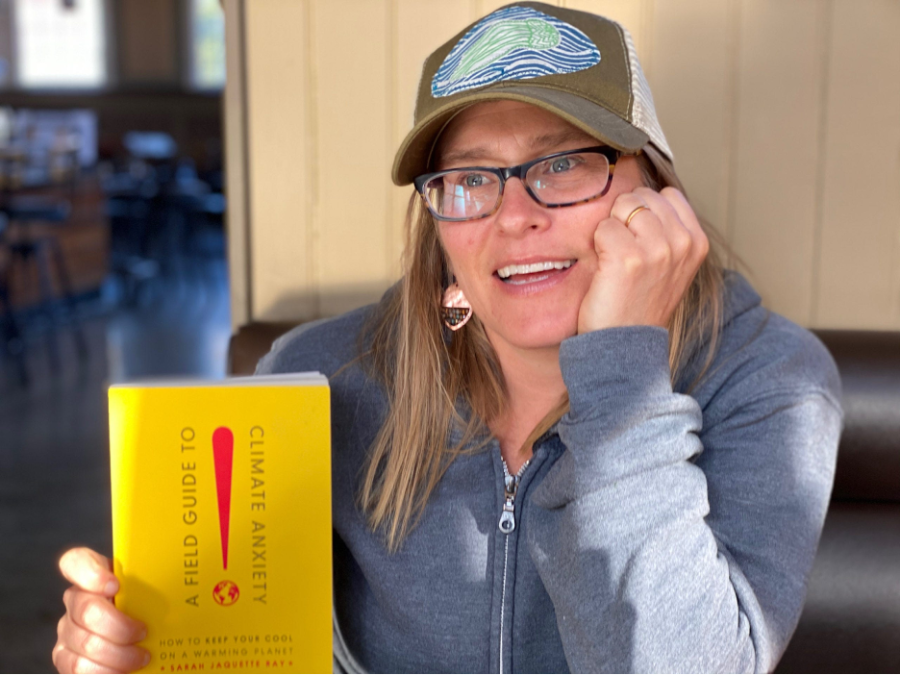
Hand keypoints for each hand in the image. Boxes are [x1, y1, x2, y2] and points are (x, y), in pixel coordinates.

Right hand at [53, 547, 149, 673]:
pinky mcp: (65, 657)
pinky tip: (123, 672)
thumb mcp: (151, 592)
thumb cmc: (148, 610)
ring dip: (118, 655)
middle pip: (86, 609)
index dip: (90, 572)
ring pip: (86, 643)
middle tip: (144, 633)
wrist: (137, 639)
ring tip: (142, 658)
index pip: (76, 561)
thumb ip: (155, 584)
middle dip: (119, 627)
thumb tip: (189, 585)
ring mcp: (68, 630)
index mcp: (95, 576)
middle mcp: (76, 601)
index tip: (115, 585)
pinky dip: (105, 672)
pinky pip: (78, 668)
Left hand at [577, 186, 708, 333]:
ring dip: (610, 230)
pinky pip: (603, 227)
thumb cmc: (639, 304)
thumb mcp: (671, 267)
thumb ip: (668, 231)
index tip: (639, 242)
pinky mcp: (628, 256)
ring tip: (615, 262)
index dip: (644, 212)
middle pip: (641, 196)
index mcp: (696, 242)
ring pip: (622, 206)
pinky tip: (605, 270)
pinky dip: (596, 245)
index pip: (666, 195)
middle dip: (625, 218)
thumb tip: (644, 197)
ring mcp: (657, 248)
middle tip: (624, 255)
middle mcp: (682, 242)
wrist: (626, 346)